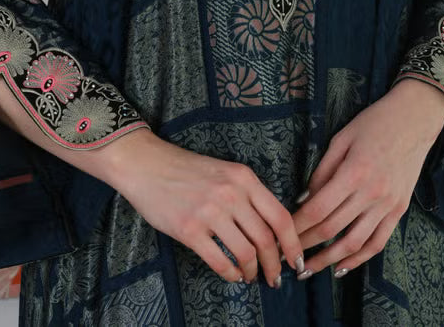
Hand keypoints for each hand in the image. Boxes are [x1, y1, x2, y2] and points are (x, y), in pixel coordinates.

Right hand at [108, 128, 304, 288]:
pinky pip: (220, 262)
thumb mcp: (225, 172)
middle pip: (266, 240)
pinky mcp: (189, 230)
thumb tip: (271, 229)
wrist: (147, 165)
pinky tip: (232, 276)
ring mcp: (210, 212)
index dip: (293, 243)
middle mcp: (231, 194)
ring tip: (251, 277)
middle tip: (275, 278)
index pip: (280, 216)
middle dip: (275, 265)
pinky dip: (231, 275)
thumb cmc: (187, 170)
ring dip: (253, 272)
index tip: (297, 259)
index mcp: (244, 178)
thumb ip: (247, 195)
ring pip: (246, 253)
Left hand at [290, 79, 443, 277]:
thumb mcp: (341, 139)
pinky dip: (359, 259)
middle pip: (332, 228)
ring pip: (354, 243)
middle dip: (306, 244)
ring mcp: (388, 205)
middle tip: (288, 255)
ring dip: (329, 260)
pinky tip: (342, 267)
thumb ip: (322, 171)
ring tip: (309, 270)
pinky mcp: (399, 210)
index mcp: (353, 172)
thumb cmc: (374, 123)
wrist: (415, 120)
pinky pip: (377, 242)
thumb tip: (304, 200)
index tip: (281, 234)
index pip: (318, 209)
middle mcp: (371, 193)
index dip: (297, 225)